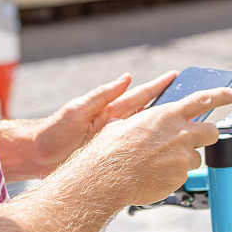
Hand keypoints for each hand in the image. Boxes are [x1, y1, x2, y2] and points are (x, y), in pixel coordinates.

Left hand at [33, 71, 177, 175]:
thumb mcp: (77, 109)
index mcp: (109, 110)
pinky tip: (163, 152)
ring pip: (146, 132)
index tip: (175, 75)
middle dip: (169, 104)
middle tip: (192, 97)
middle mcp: (115, 123)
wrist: (38, 156)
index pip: (139, 95)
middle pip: (149, 112)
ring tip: (186, 124)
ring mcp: (115, 140)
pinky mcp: (111, 156)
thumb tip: (125, 77)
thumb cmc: (54, 130)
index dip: (157, 86)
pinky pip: (136, 151)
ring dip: (164, 127)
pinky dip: (151, 149)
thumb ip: (101, 94)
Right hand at [78, 86, 231, 205]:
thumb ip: (151, 118)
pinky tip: (155, 173)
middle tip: (193, 139)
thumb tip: (153, 119)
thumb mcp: (129, 120)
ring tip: (159, 161)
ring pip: (195, 157)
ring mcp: (183, 157)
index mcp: (168, 114)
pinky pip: (183, 174)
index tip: (231, 94)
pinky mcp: (181, 176)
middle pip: (211, 132)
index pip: (203, 99)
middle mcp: (181, 133)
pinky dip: (172, 174)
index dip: (221, 95)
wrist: (108, 176)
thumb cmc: (112, 147)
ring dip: (184, 158)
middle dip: (206, 135)